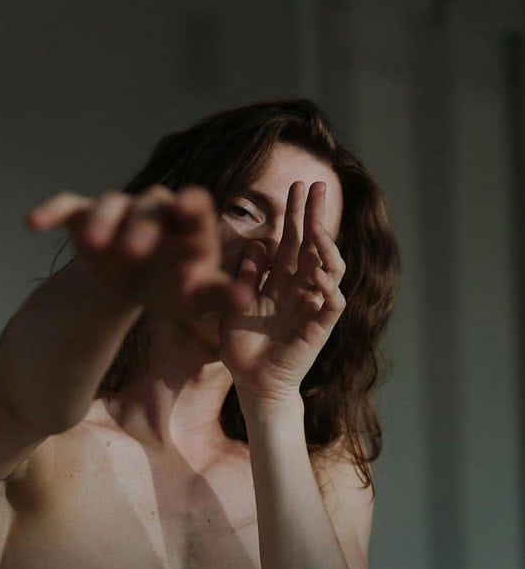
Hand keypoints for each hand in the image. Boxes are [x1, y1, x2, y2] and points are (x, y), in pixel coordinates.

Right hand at [25, 186, 254, 319]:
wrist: (133, 286)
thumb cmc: (175, 287)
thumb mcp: (198, 297)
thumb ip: (222, 296)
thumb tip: (247, 302)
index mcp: (188, 222)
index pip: (195, 204)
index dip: (192, 207)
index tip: (188, 213)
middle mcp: (154, 208)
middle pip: (151, 205)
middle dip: (143, 226)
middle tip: (134, 254)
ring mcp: (119, 210)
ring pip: (110, 203)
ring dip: (103, 220)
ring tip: (95, 246)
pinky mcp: (85, 216)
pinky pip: (68, 206)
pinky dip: (51, 210)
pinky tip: (33, 224)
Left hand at [219, 180, 346, 401]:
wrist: (252, 382)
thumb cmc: (243, 345)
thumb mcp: (236, 303)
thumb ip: (247, 275)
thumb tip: (259, 242)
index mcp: (282, 279)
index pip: (294, 239)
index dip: (296, 213)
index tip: (297, 185)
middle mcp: (302, 288)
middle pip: (315, 245)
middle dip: (316, 215)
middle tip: (317, 185)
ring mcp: (314, 306)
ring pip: (330, 269)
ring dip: (325, 247)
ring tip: (315, 226)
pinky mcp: (320, 328)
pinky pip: (332, 304)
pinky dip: (327, 288)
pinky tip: (316, 273)